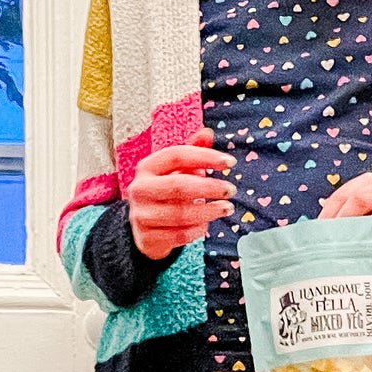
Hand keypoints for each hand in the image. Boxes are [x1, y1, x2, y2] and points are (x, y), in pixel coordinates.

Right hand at [127, 127, 235, 259]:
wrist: (144, 229)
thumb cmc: (165, 193)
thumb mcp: (175, 170)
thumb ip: (191, 151)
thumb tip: (207, 133)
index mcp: (147, 167)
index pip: (177, 156)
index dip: (204, 157)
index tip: (230, 162)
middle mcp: (140, 190)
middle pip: (178, 186)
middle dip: (209, 187)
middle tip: (230, 190)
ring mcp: (141, 216)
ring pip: (180, 214)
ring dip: (208, 211)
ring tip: (226, 208)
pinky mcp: (147, 239)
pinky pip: (178, 236)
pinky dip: (196, 230)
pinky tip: (206, 224)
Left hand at [317, 172, 371, 250]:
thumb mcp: (365, 216)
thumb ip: (346, 220)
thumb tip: (316, 239)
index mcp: (369, 182)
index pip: (344, 194)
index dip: (330, 214)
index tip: (320, 234)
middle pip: (361, 199)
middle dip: (345, 222)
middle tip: (335, 243)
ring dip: (369, 233)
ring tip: (356, 250)